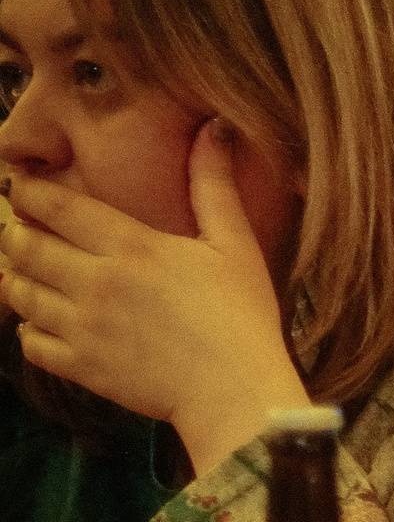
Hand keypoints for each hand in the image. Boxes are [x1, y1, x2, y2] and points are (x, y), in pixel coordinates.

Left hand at [3, 122, 306, 469]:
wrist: (237, 392)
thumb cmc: (243, 316)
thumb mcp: (235, 245)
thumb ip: (213, 186)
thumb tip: (214, 129)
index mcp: (131, 246)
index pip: (56, 206)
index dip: (28, 191)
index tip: (22, 185)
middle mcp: (96, 283)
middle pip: (23, 246)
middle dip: (14, 232)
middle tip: (22, 228)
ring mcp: (83, 327)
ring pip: (19, 293)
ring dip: (16, 278)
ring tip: (28, 271)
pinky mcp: (81, 366)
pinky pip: (29, 343)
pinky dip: (29, 330)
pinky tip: (46, 323)